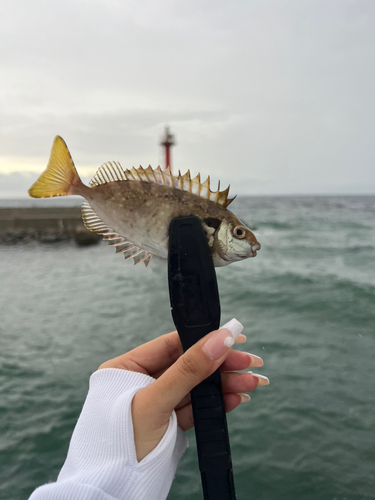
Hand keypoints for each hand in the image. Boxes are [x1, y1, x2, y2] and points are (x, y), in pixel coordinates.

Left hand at [99, 319, 268, 460]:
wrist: (116, 493)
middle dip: (221, 365)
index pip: (170, 345)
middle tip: (250, 363)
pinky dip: (216, 404)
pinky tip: (235, 398)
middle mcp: (141, 382)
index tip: (231, 336)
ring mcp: (156, 404)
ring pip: (195, 387)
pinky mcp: (168, 424)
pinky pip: (195, 408)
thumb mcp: (155, 403)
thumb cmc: (121, 445)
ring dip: (224, 385)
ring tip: (251, 382)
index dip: (202, 339)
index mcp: (126, 369)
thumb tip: (218, 340)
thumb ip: (187, 370)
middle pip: (187, 365)